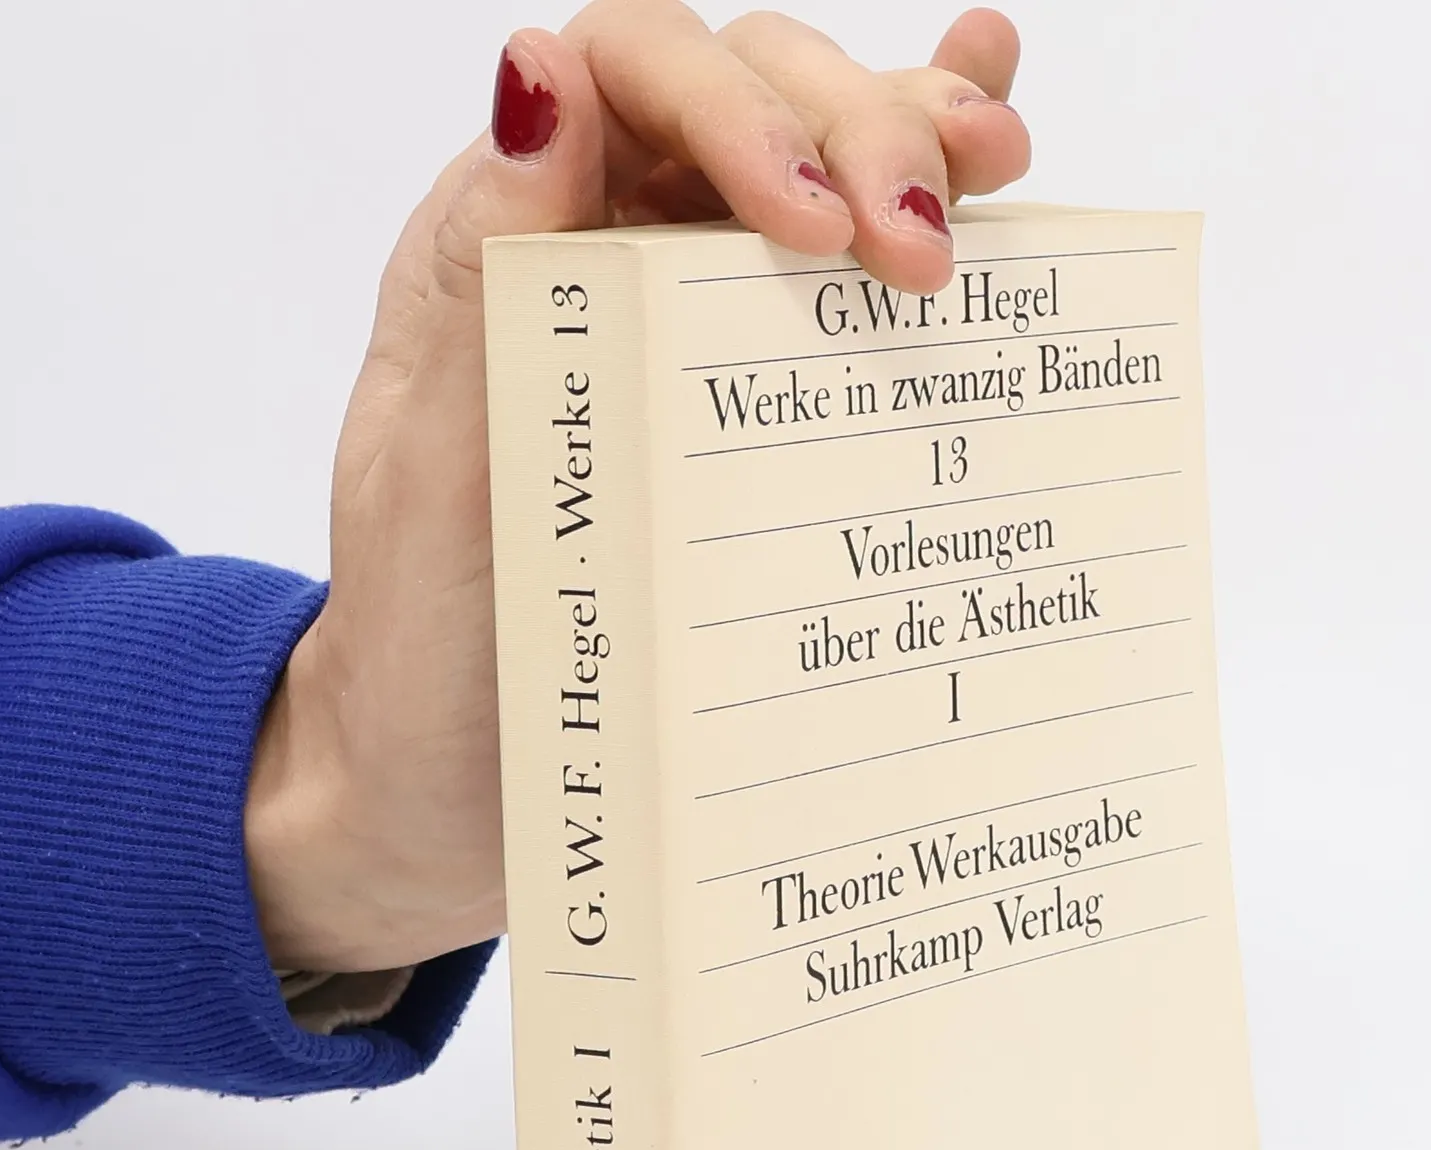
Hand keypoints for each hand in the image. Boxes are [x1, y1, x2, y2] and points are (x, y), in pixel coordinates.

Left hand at [246, 1, 1030, 972]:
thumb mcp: (432, 476)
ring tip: (1000, 171)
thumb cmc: (429, 651)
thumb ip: (482, 284)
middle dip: (857, 134)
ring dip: (917, 142)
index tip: (818, 229)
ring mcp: (690, 319)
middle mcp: (607, 253)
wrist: (451, 793)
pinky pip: (846, 274)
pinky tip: (998, 148)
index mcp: (513, 244)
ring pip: (817, 164)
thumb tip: (540, 75)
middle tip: (926, 253)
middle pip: (748, 99)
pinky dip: (924, 190)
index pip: (631, 76)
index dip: (738, 111)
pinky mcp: (759, 402)